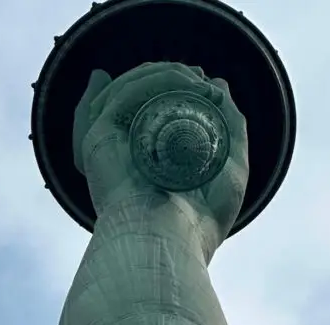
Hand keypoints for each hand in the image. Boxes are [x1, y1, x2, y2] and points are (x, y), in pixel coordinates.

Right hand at [73, 62, 248, 256]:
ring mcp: (109, 145)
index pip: (151, 111)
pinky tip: (184, 82)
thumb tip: (219, 87)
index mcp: (147, 163)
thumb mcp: (231, 169)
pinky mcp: (98, 140)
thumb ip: (231, 129)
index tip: (209, 88)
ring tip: (198, 81)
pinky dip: (153, 80)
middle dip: (171, 75)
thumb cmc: (201, 223)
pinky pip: (121, 95)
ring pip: (128, 87)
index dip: (178, 89)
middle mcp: (124, 153)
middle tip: (203, 81)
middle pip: (137, 94)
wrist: (172, 246)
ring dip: (165, 73)